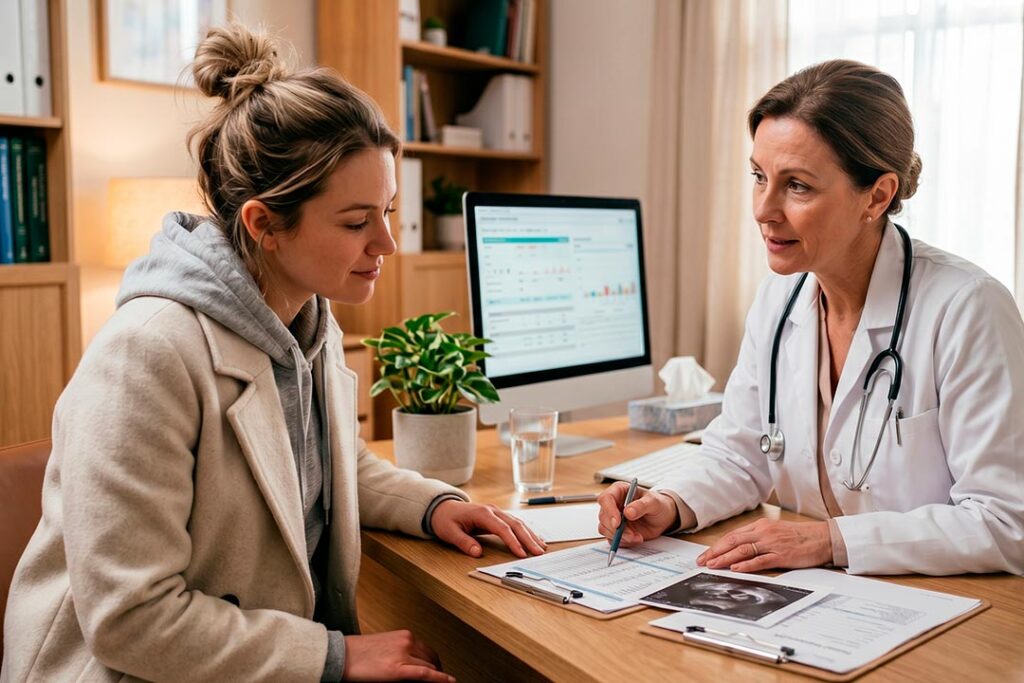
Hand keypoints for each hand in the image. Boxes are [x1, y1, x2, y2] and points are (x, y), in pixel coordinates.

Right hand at [342, 631, 453, 681]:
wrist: (341, 655)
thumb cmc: (358, 652)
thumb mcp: (385, 646)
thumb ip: (401, 650)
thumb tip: (412, 660)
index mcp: (404, 635)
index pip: (427, 650)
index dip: (435, 663)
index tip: (437, 668)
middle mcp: (406, 642)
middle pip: (431, 658)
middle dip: (437, 669)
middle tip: (440, 678)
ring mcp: (403, 655)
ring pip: (430, 667)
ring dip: (436, 675)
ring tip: (441, 682)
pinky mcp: (398, 669)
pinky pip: (425, 674)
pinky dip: (440, 678)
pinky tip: (449, 681)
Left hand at [430, 500, 546, 557]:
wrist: (443, 507)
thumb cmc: (446, 519)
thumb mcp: (449, 532)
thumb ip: (463, 542)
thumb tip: (477, 553)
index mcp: (482, 513)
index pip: (502, 528)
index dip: (513, 541)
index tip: (521, 554)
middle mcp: (493, 510)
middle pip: (515, 524)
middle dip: (528, 539)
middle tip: (539, 552)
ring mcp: (497, 512)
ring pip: (518, 523)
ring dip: (530, 535)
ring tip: (541, 548)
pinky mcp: (498, 517)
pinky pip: (515, 524)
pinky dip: (526, 532)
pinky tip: (535, 539)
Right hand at [596, 482, 678, 546]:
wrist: (663, 517)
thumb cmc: (658, 504)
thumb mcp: (654, 502)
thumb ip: (641, 506)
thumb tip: (628, 512)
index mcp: (619, 491)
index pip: (606, 498)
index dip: (609, 511)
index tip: (618, 523)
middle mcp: (613, 504)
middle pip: (603, 516)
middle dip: (616, 529)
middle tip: (631, 535)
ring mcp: (613, 518)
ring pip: (605, 529)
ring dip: (620, 536)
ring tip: (637, 537)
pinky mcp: (615, 530)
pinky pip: (611, 538)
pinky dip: (623, 541)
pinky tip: (636, 539)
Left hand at [696, 519, 831, 571]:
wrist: (823, 538)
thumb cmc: (799, 537)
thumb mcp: (775, 532)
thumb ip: (758, 538)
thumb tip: (738, 550)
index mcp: (760, 526)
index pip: (733, 536)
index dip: (717, 546)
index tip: (705, 555)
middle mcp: (764, 532)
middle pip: (733, 542)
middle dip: (715, 552)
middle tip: (702, 562)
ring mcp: (772, 544)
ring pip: (743, 550)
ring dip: (725, 558)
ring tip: (713, 565)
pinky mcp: (782, 555)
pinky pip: (760, 560)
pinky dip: (746, 565)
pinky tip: (735, 568)